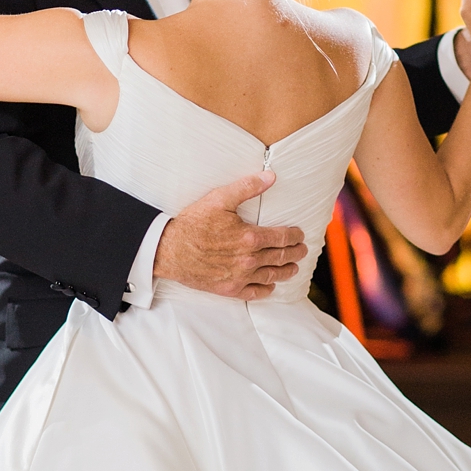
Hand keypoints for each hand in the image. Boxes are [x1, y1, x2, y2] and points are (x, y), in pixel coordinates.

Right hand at [154, 172, 307, 301]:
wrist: (168, 249)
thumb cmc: (193, 223)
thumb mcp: (219, 199)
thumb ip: (247, 187)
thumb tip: (271, 177)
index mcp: (250, 237)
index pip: (282, 238)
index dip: (294, 236)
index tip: (300, 234)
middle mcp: (248, 260)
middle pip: (281, 257)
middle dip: (295, 253)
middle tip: (302, 250)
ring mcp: (239, 276)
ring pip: (271, 276)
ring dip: (286, 271)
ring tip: (293, 267)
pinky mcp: (228, 288)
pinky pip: (254, 293)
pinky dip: (266, 290)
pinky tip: (271, 286)